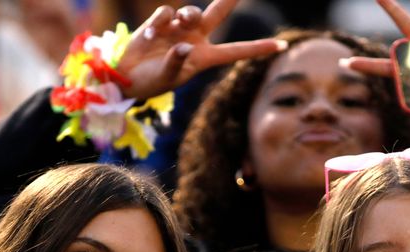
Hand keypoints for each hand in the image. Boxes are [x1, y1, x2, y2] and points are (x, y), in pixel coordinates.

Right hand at [116, 0, 283, 99]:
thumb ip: (176, 63)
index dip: (259, 48)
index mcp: (205, 58)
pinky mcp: (162, 22)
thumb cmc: (151, 83)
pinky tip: (152, 34)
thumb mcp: (167, 79)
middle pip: (219, 13)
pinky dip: (161, 21)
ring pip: (192, 10)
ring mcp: (179, 28)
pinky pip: (167, 13)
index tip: (283, 46)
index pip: (237, 52)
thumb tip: (183, 45)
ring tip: (174, 27)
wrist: (127, 76)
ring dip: (187, 14)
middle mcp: (196, 39)